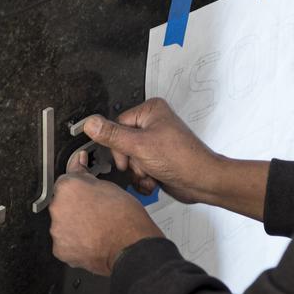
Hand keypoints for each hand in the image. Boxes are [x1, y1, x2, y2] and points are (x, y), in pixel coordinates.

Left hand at [49, 149, 163, 275]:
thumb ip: (85, 175)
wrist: (132, 246)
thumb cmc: (125, 217)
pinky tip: (90, 240)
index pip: (65, 183)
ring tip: (94, 229)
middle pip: (61, 204)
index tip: (86, 195)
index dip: (78, 190)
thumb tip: (78, 161)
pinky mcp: (61, 249)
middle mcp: (58, 207)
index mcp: (68, 187)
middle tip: (93, 213)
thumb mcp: (108, 186)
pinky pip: (64, 243)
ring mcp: (57, 230)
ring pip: (62, 224)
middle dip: (74, 207)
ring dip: (73, 225)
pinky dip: (74, 243)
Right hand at [82, 98, 222, 204]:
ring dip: (137, 172)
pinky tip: (154, 181)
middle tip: (142, 165)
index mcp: (150, 111)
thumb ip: (112, 135)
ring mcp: (156, 142)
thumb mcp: (140, 146)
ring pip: (129, 159)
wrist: (202, 182)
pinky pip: (139, 169)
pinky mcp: (158, 159)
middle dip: (130, 162)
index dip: (119, 145)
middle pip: (121, 144)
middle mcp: (153, 124)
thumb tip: (91, 123)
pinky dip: (144, 178)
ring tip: (151, 174)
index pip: (117, 125)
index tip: (127, 156)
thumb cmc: (182, 159)